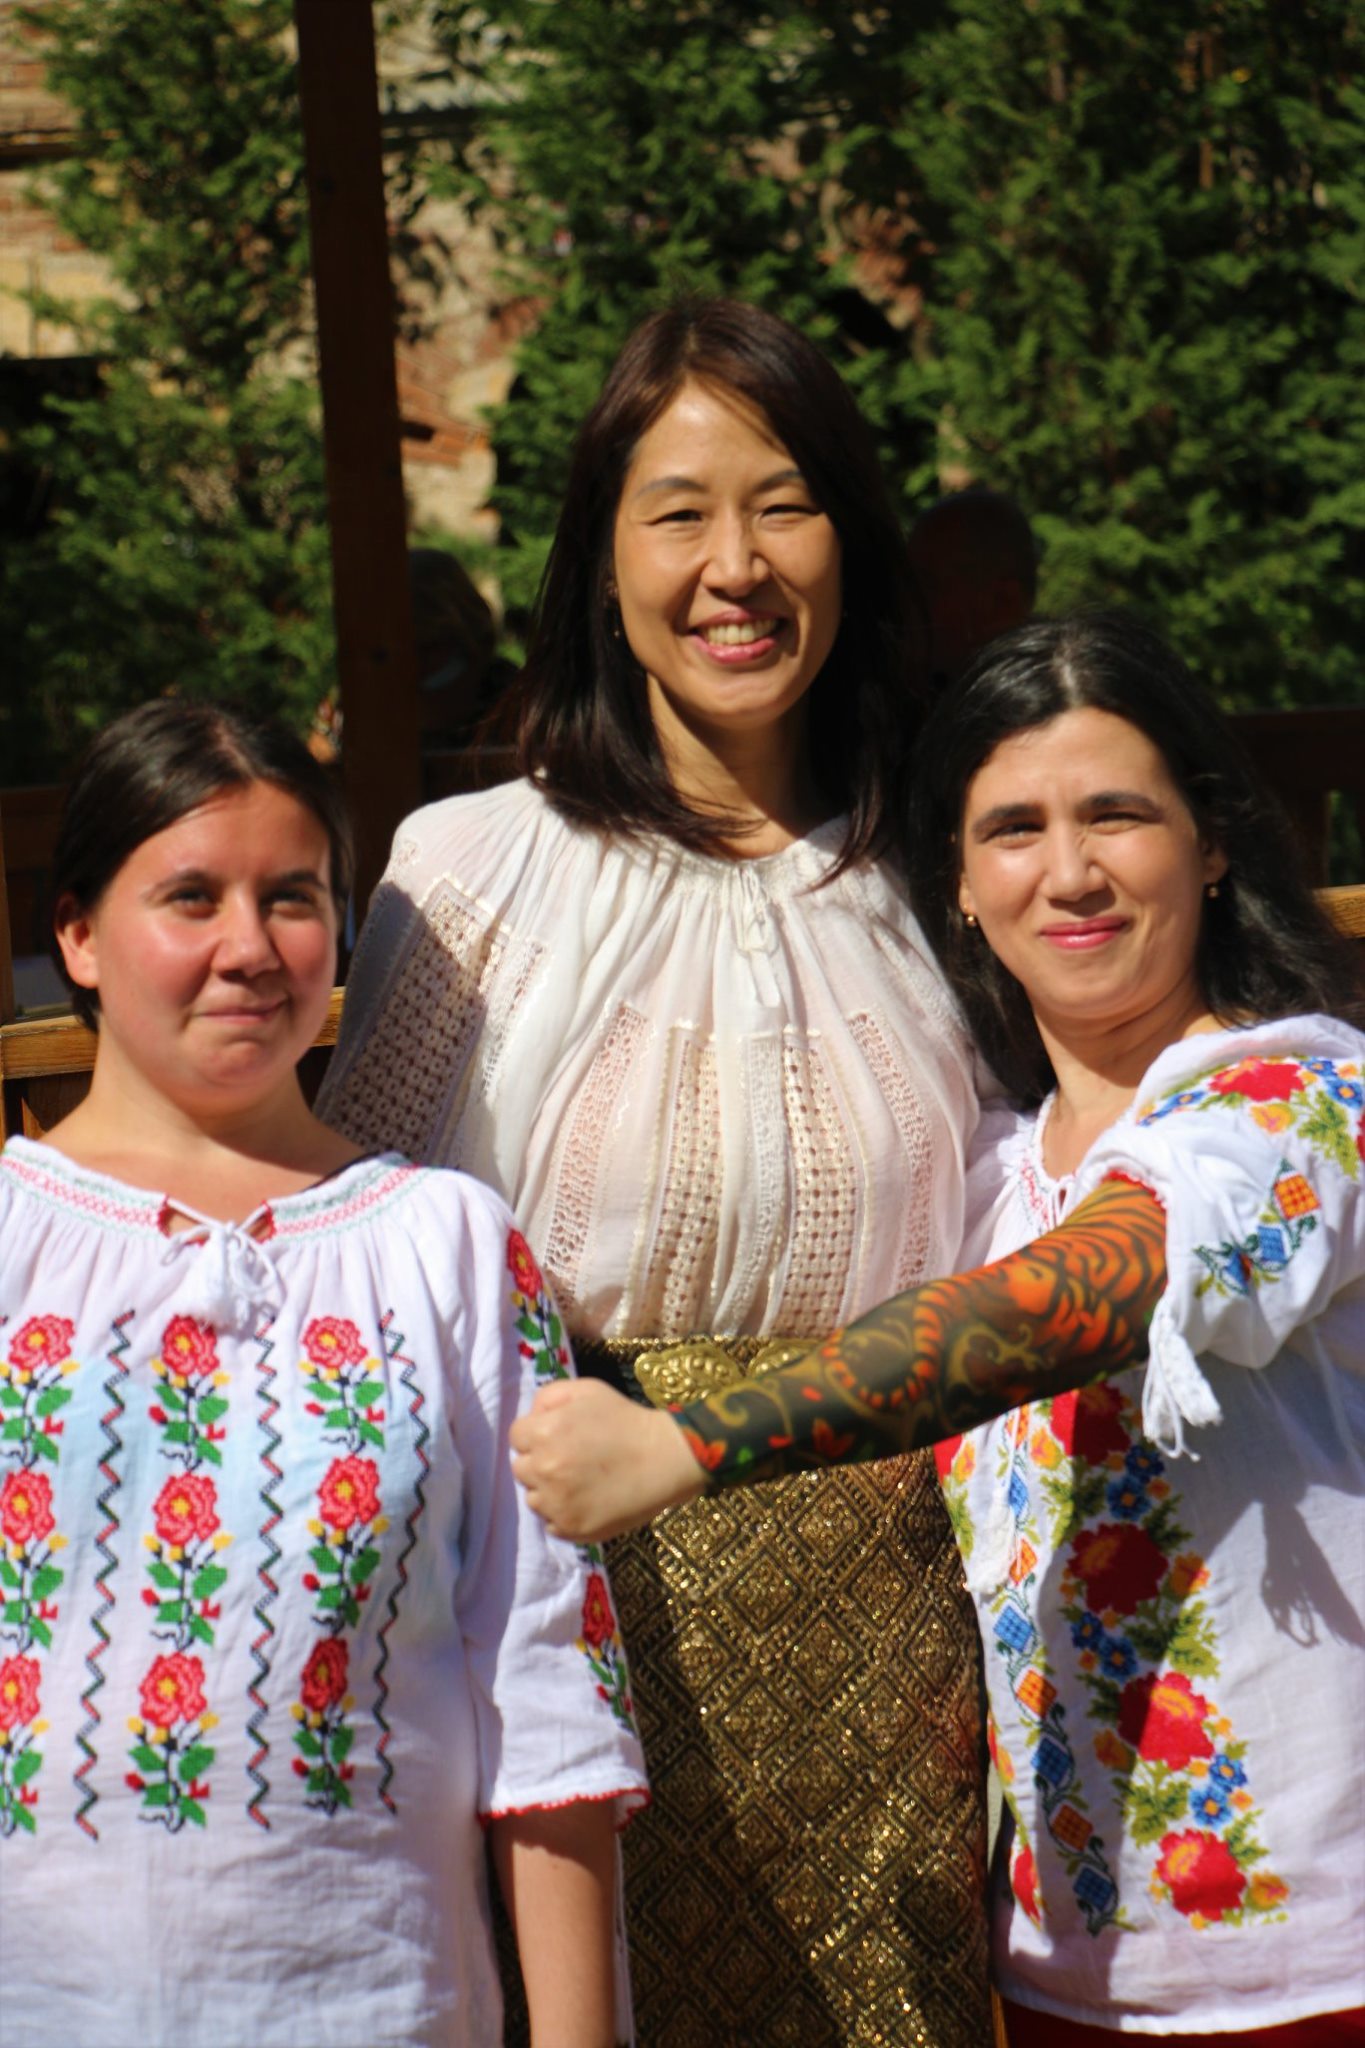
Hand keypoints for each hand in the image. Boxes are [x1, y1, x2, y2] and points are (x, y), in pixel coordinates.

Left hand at [510, 1378, 705, 1540]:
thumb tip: (530, 1417)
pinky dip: (564, 1514)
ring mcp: (556, 1503)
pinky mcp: (571, 1528)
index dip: (537, 1434)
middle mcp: (544, 1469)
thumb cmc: (625, 1419)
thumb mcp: (587, 1390)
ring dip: (549, 1491)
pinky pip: (551, 1523)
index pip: (517, 1437)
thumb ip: (549, 1396)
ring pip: (533, 1499)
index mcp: (543, 1433)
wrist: (664, 1458)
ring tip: (580, 1482)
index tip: (558, 1437)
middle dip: (539, 1462)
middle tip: (570, 1460)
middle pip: (521, 1469)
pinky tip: (587, 1501)